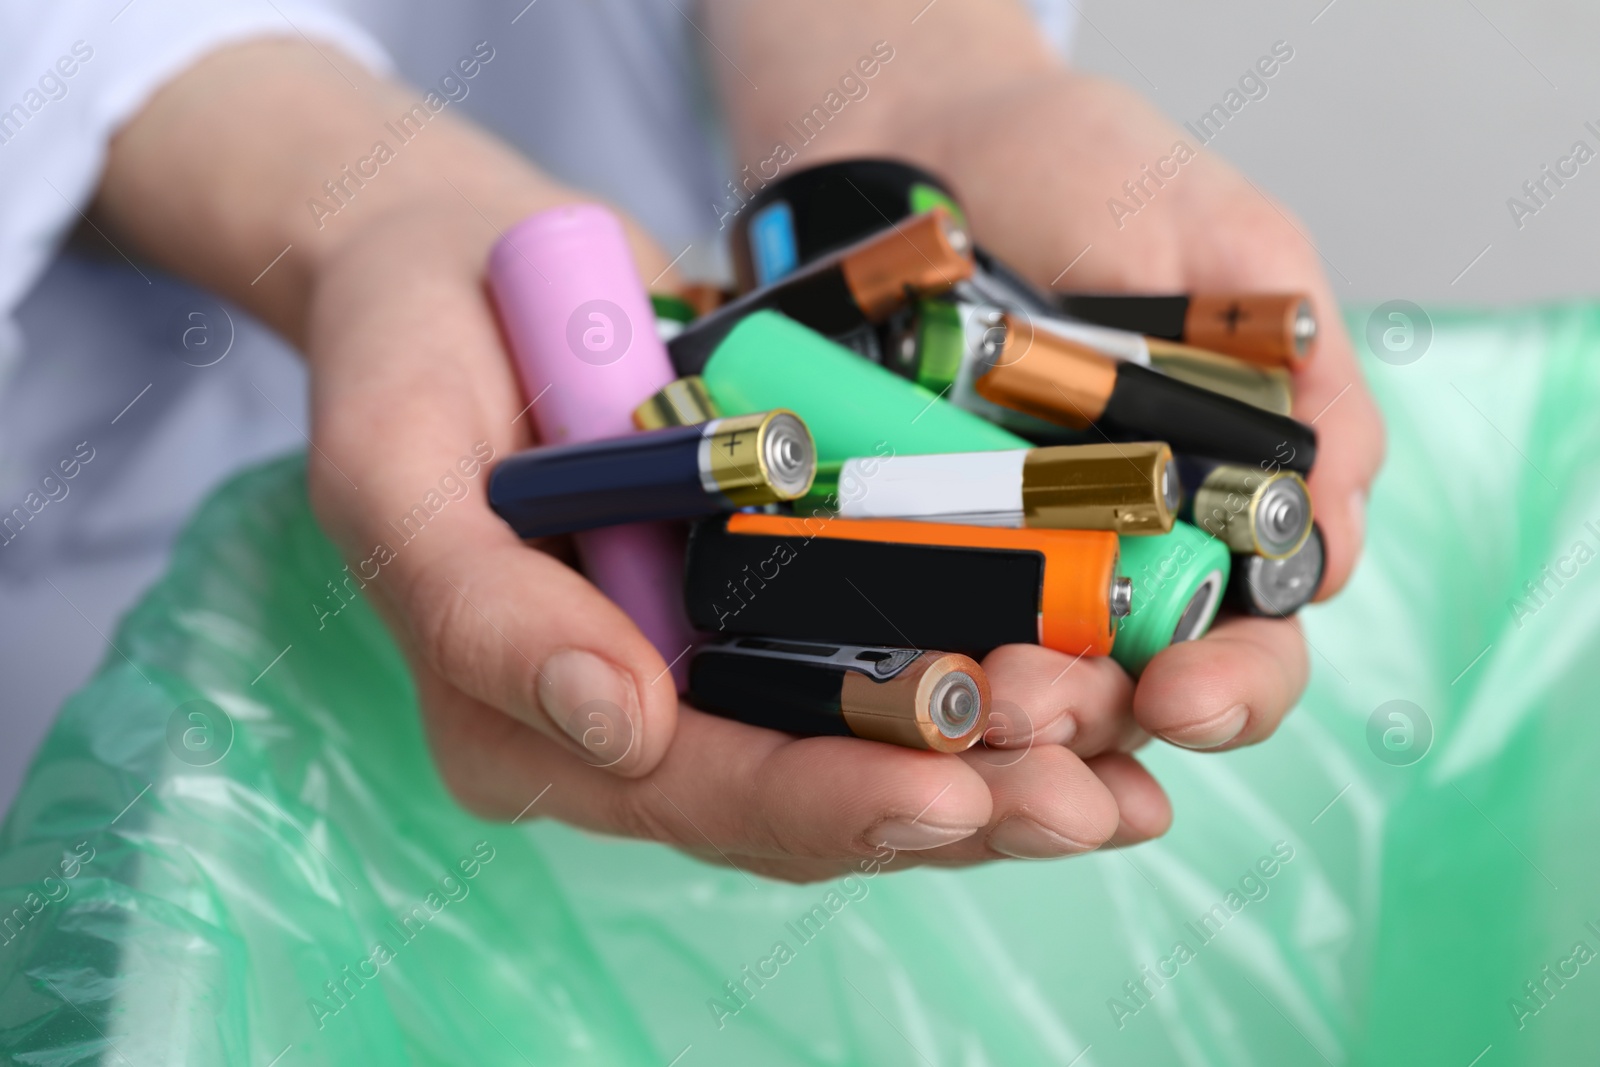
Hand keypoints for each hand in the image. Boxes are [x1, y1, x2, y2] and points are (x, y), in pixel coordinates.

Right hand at [305, 197, 1171, 882]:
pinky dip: (995, 683)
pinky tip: (1102, 701)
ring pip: (870, 752)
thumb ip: (479, 609)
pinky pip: (892, 661)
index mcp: (532, 725)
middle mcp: (634, 723)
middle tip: (1089, 803)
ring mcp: (711, 663)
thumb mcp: (394, 467)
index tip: (948, 797)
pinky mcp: (775, 600)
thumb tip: (624, 723)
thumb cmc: (406, 360)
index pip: (693, 794)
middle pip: (807, 804)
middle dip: (953, 811)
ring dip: (1004, 774)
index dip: (824, 806)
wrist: (456, 268)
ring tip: (1125, 778)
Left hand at [901, 70, 1383, 752]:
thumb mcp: (1225, 245)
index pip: (1253, 640)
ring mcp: (1007, 559)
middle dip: (1101, 713)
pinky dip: (915, 661)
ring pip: (1026, 687)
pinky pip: (917, 626)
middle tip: (1036, 698)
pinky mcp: (903, 546)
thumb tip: (1339, 510)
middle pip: (1135, 693)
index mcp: (1224, 508)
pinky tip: (903, 669)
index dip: (1231, 686)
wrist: (929, 140)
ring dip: (1008, 710)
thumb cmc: (1091, 178)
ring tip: (972, 689)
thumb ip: (1300, 369)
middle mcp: (1121, 556)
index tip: (1181, 689)